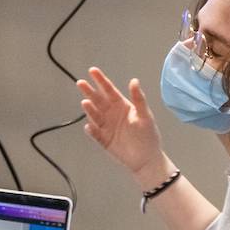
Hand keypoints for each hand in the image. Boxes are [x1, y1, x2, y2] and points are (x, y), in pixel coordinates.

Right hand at [77, 67, 167, 186]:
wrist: (146, 159)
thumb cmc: (148, 135)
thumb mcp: (145, 116)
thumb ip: (138, 99)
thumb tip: (134, 81)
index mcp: (122, 106)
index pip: (109, 90)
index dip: (101, 80)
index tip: (92, 70)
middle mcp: (111, 114)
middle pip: (98, 100)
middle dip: (89, 91)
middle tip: (81, 83)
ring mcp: (106, 126)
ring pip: (94, 115)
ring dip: (89, 109)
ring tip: (85, 103)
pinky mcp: (103, 139)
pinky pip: (95, 133)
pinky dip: (91, 130)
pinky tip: (89, 126)